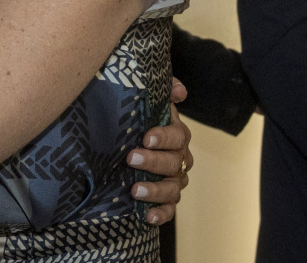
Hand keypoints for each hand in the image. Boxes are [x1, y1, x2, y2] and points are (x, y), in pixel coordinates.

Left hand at [126, 79, 192, 223]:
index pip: (177, 136)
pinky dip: (161, 214)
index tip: (146, 137)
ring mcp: (173, 180)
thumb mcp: (149, 102)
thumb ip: (164, 91)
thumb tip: (180, 92)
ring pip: (173, 188)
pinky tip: (147, 216)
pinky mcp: (165, 200)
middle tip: (131, 158)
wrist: (127, 143)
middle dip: (153, 161)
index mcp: (176, 135)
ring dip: (155, 190)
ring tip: (135, 190)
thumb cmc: (139, 120)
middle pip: (174, 162)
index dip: (164, 137)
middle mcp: (179, 158)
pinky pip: (169, 210)